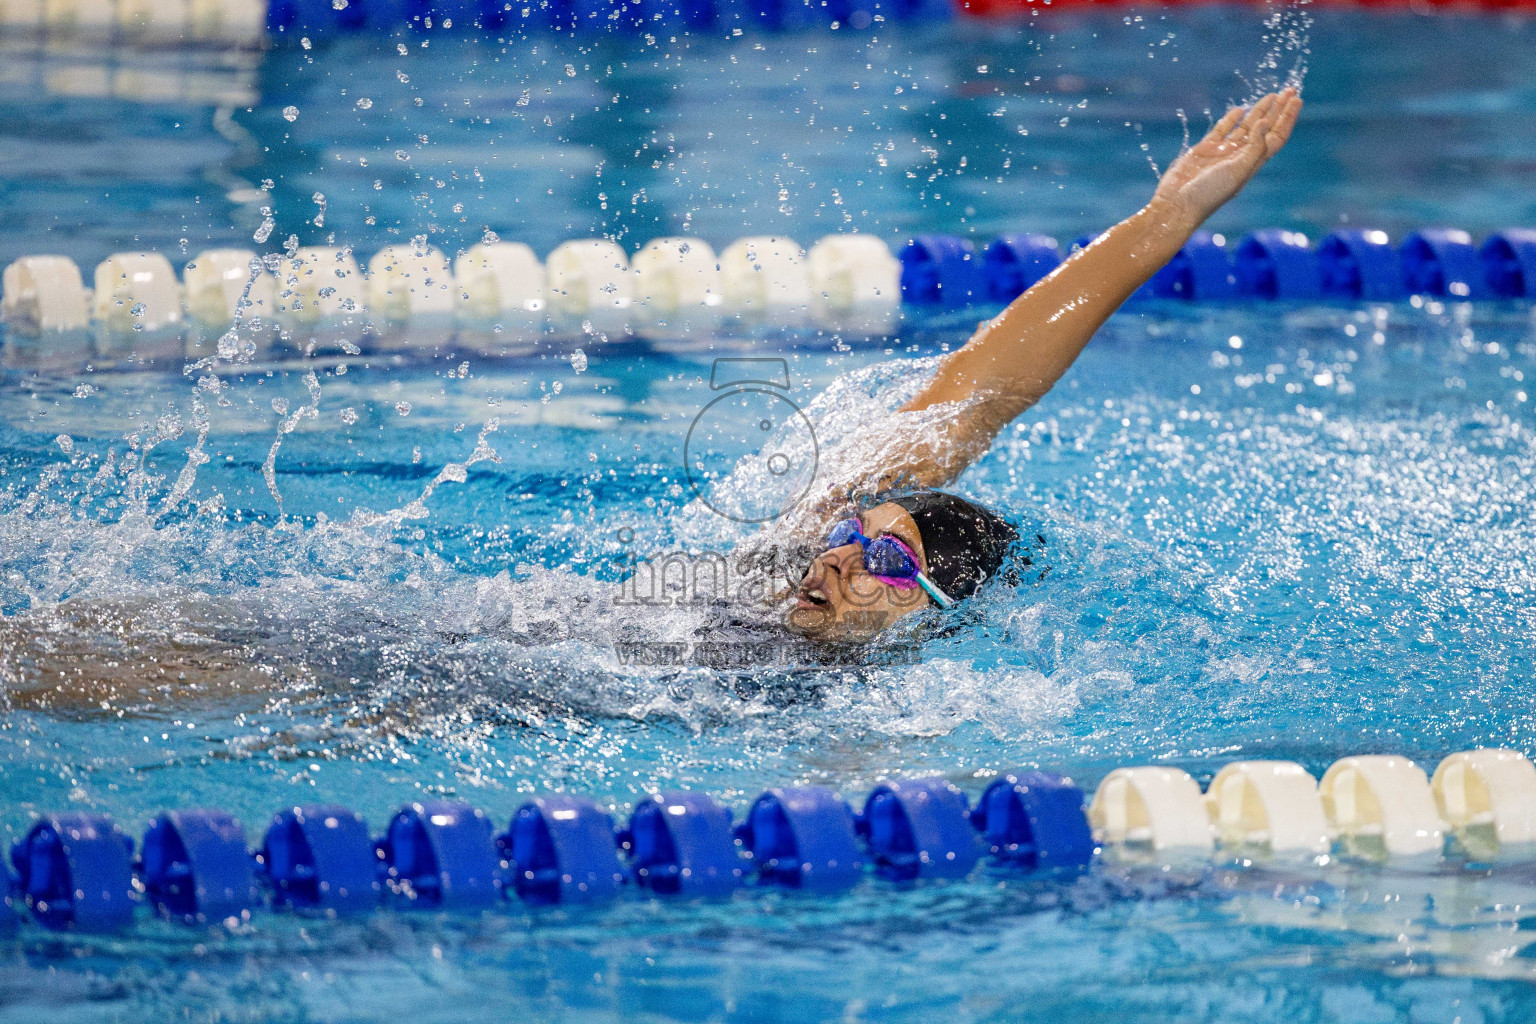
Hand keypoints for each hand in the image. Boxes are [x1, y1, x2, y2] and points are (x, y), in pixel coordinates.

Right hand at [1151, 88, 1301, 226]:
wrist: (1178, 203)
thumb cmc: (1209, 193)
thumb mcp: (1237, 171)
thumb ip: (1254, 146)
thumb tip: (1265, 121)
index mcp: (1252, 163)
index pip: (1276, 137)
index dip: (1287, 118)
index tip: (1296, 100)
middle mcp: (1240, 156)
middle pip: (1265, 129)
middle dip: (1278, 110)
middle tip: (1290, 90)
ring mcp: (1222, 152)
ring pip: (1246, 127)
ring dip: (1260, 111)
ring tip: (1272, 95)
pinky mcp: (1204, 150)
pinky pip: (1222, 130)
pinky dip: (1231, 119)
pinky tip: (1241, 109)